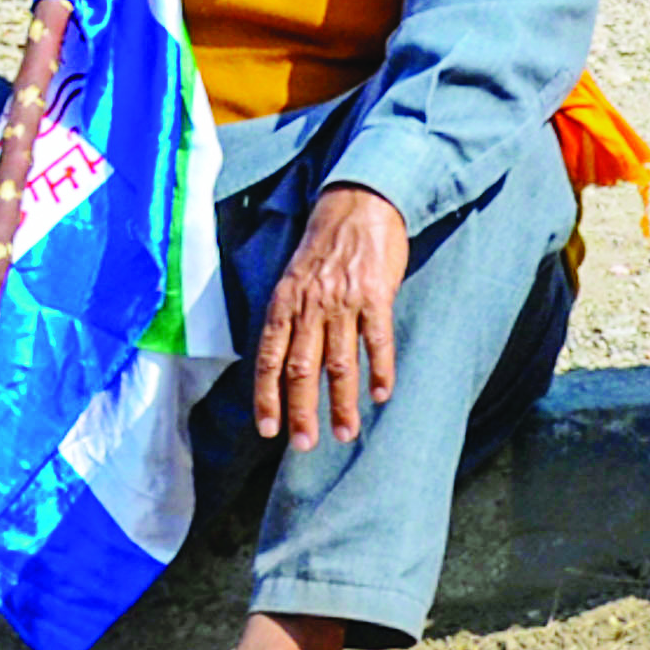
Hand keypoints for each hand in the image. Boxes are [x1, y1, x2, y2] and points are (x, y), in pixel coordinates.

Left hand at [249, 186, 405, 445]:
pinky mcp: (376, 295)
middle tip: (305, 445)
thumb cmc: (326, 245)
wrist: (359, 204)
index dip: (267, 398)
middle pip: (300, 369)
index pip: (268, 359)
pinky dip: (379, 370)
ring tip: (345, 433)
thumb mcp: (295, 278)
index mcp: (284, 303)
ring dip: (341, 402)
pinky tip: (382, 394)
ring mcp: (343, 301)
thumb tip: (286, 361)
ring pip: (339, 363)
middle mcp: (309, 306)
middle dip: (301, 412)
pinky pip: (376, 340)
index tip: (269, 430)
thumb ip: (292, 317)